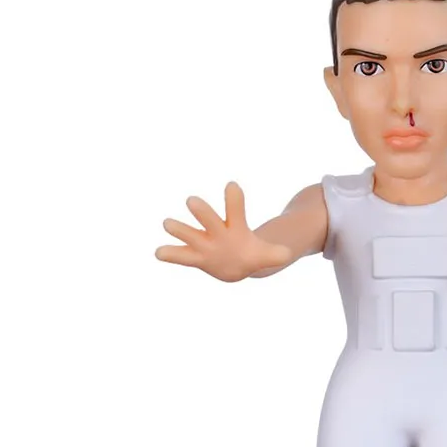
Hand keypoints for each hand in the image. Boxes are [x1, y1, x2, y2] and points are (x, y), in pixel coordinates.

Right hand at [155, 182, 291, 281]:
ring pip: (188, 233)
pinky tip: (159, 253)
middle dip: (202, 211)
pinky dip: (169, 254)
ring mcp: (203, 242)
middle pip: (208, 217)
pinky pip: (180, 256)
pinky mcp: (194, 257)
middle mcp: (215, 230)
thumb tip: (287, 255)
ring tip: (168, 224)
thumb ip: (275, 254)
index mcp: (234, 225)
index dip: (234, 198)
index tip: (232, 186)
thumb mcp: (266, 256)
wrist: (236, 261)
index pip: (235, 208)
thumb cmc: (251, 254)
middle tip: (193, 201)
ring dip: (179, 229)